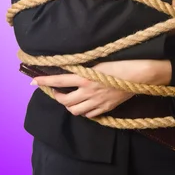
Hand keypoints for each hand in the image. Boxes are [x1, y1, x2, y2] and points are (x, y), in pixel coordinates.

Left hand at [31, 59, 170, 117]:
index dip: (44, 80)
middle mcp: (88, 91)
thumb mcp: (100, 59)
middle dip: (57, 96)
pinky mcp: (107, 108)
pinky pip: (89, 114)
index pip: (59, 80)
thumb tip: (74, 66)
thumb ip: (86, 65)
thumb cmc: (122, 61)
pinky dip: (83, 110)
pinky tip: (85, 104)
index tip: (32, 80)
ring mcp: (97, 102)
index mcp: (85, 77)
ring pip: (75, 111)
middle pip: (64, 101)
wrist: (141, 74)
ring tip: (69, 97)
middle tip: (56, 89)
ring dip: (69, 105)